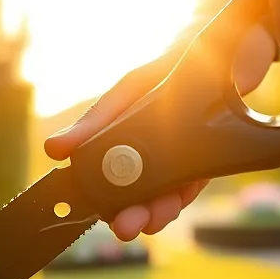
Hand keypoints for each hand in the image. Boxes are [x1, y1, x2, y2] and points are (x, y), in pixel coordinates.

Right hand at [46, 0, 276, 240]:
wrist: (227, 51)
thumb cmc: (170, 66)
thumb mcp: (131, 90)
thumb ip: (97, 120)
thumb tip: (52, 149)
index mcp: (123, 134)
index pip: (105, 174)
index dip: (100, 197)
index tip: (96, 214)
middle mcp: (146, 149)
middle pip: (133, 192)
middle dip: (129, 212)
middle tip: (126, 227)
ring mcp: (174, 158)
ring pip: (160, 195)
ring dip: (155, 210)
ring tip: (152, 220)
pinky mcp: (203, 161)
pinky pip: (188, 187)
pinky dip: (180, 197)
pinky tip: (172, 205)